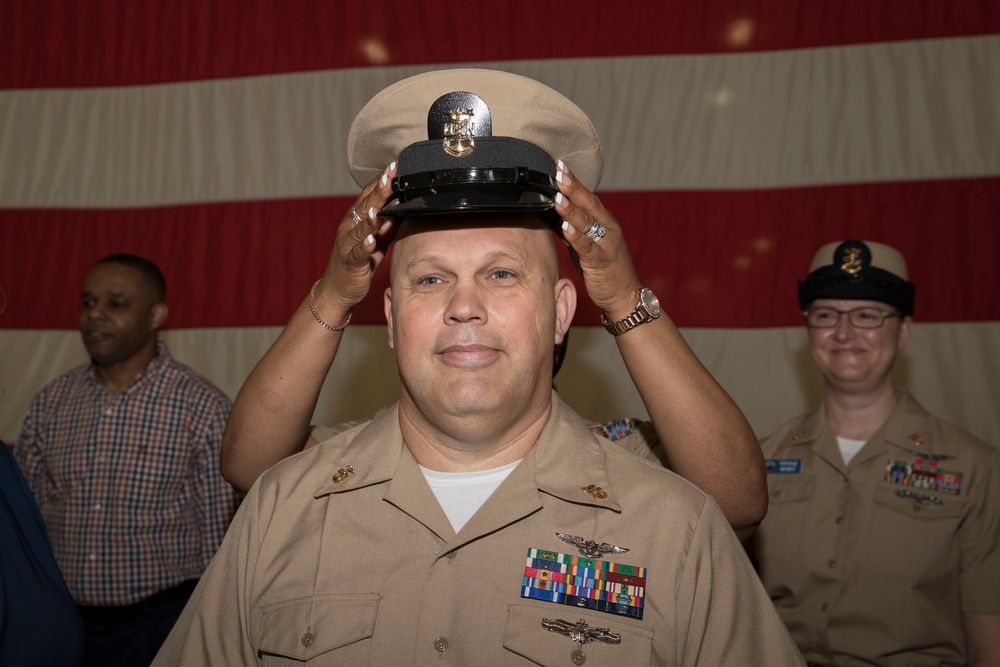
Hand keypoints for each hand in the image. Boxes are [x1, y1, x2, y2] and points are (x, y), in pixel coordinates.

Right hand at [314, 162, 399, 312]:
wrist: (338, 289)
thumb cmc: (359, 262)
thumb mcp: (378, 241)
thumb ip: (389, 226)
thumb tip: (404, 210)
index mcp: (357, 219)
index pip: (369, 195)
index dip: (381, 181)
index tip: (394, 166)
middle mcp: (350, 227)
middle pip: (365, 205)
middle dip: (378, 190)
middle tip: (390, 175)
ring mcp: (348, 243)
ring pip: (360, 227)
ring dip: (371, 216)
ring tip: (380, 205)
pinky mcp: (350, 261)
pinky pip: (357, 252)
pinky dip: (364, 245)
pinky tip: (371, 240)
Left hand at [553, 161, 641, 319]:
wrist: (624, 295)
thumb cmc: (603, 268)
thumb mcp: (585, 245)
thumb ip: (571, 230)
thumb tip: (551, 214)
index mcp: (604, 222)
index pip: (587, 197)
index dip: (574, 182)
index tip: (560, 166)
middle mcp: (608, 228)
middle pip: (589, 204)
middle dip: (573, 187)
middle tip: (559, 172)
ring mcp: (606, 244)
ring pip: (587, 223)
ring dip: (571, 209)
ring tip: (557, 196)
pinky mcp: (601, 261)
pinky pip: (587, 246)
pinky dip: (575, 236)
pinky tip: (565, 227)